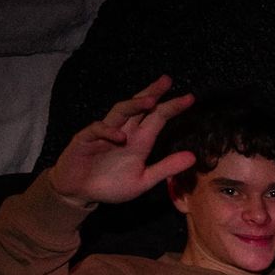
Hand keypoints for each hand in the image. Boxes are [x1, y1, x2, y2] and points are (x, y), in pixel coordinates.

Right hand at [50, 76, 196, 206]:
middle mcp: (124, 132)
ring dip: (134, 105)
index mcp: (139, 141)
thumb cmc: (111, 185)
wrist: (80, 193)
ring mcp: (104, 134)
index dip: (172, 107)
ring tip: (151, 100)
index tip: (190, 98)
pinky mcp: (85, 140)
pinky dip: (108, 131)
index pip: (158, 118)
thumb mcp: (143, 180)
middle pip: (139, 106)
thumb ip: (166, 168)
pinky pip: (97, 130)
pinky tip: (121, 136)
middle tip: (167, 80)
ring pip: (120, 112)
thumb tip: (193, 158)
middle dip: (152, 92)